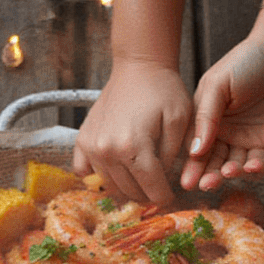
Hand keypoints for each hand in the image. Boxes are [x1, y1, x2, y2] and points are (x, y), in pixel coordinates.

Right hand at [73, 62, 192, 204]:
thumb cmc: (164, 91)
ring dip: (126, 186)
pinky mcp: (82, 141)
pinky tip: (113, 166)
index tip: (170, 195)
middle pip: (131, 192)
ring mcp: (92, 147)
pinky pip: (84, 172)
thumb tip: (165, 182)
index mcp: (134, 147)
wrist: (138, 66)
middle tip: (156, 183)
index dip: (165, 197)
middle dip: (147, 192)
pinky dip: (98, 175)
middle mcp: (108, 151)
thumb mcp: (181, 121)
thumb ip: (175, 156)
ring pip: (111, 187)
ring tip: (139, 173)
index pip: (152, 190)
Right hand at [180, 37, 263, 191]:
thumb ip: (205, 117)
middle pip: (220, 164)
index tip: (186, 183)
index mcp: (213, 124)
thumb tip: (194, 150)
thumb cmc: (246, 60)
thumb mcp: (217, 84)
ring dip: (236, 173)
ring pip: (243, 168)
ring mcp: (256, 141)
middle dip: (212, 176)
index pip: (201, 152)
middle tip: (207, 185)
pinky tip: (252, 166)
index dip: (193, 168)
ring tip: (229, 171)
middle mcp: (233, 136)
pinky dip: (261, 169)